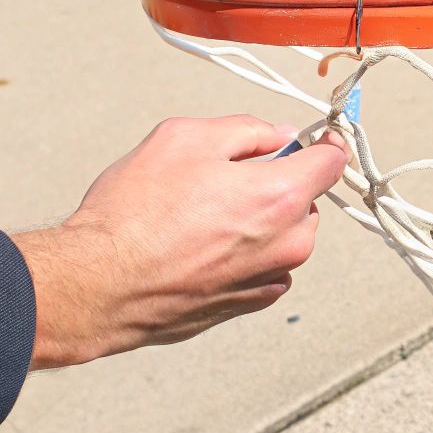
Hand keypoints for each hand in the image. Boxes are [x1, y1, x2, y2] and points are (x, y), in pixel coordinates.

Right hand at [12, 115, 344, 369]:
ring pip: (286, 235)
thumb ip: (244, 130)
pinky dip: (247, 252)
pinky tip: (203, 246)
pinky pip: (266, 265)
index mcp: (280, 196)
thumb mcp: (183, 139)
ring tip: (204, 216)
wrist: (101, 284)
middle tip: (226, 178)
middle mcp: (287, 242)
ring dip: (261, 220)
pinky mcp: (250, 302)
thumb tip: (277, 136)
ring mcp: (271, 276)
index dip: (324, 144)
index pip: (332, 162)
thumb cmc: (133, 215)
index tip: (317, 139)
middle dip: (279, 183)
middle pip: (307, 200)